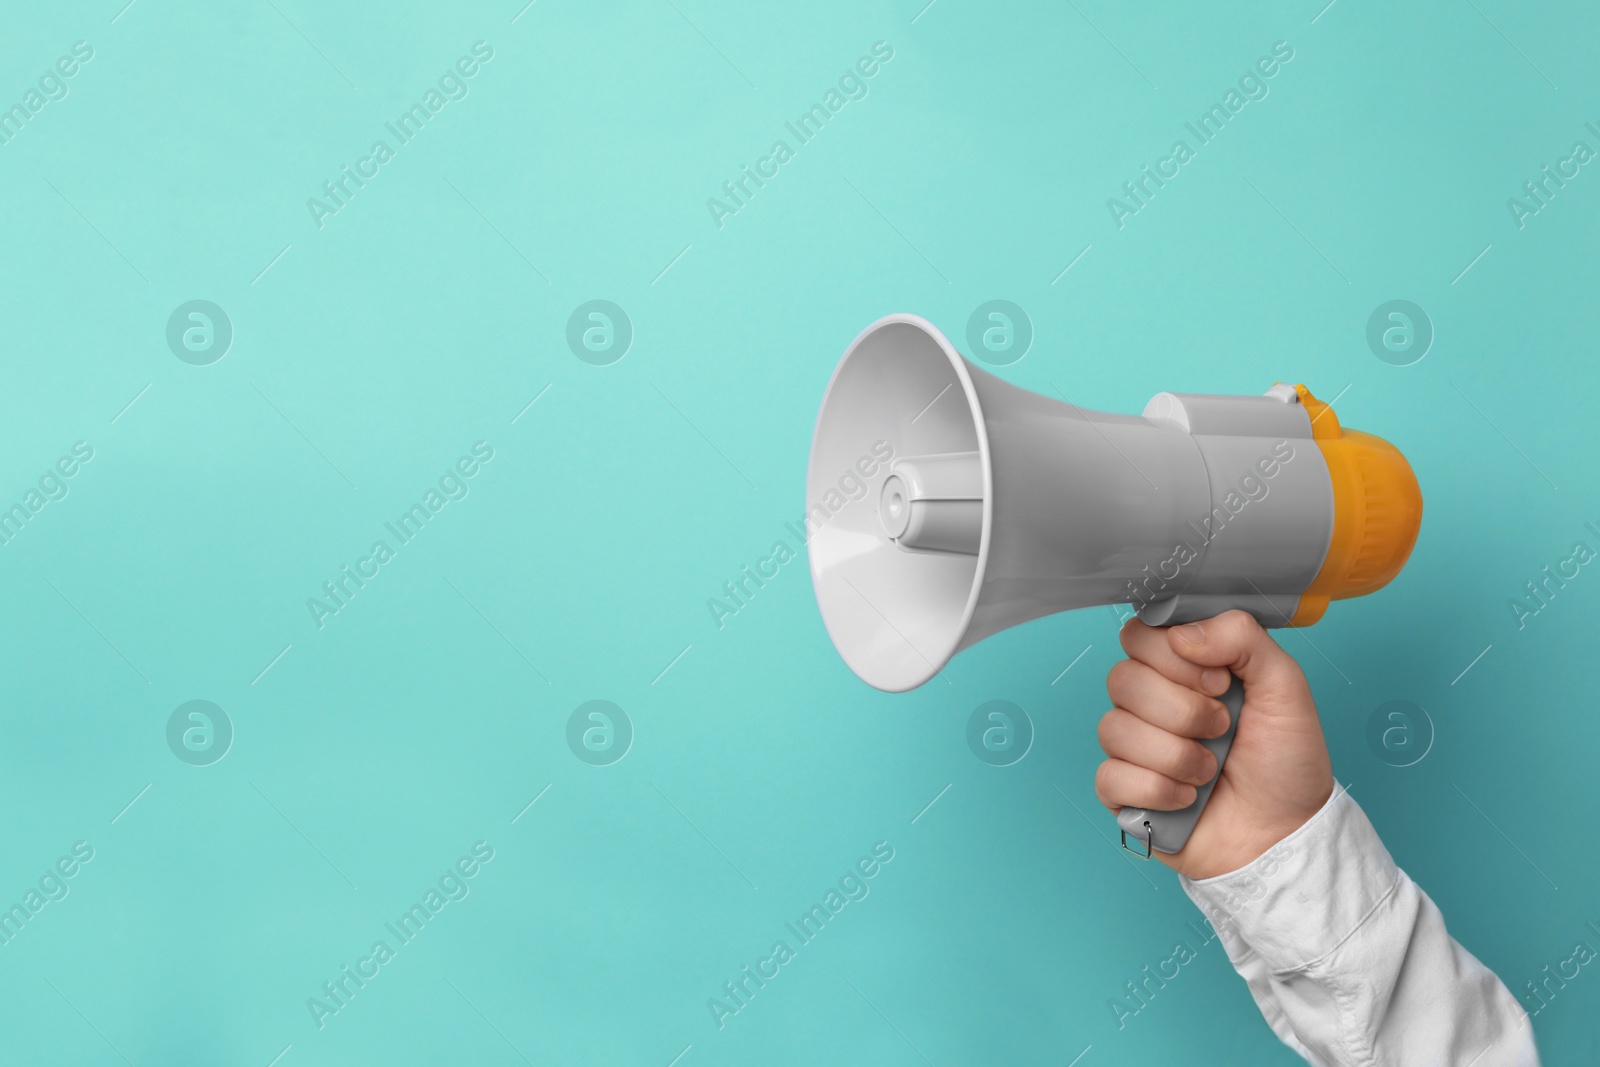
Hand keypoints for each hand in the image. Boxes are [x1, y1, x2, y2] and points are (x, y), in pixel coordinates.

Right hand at [1094, 610, 1334, 879]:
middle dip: (1182, 710)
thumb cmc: (1286, 764)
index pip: (1139, 636)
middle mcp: (1151, 704)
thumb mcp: (1285, 686)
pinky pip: (1110, 776)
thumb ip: (1243, 637)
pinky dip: (1157, 790)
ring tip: (1210, 770)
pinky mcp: (1123, 792)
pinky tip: (1187, 799)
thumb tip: (1181, 633)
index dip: (1173, 657)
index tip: (1219, 682)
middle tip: (1222, 728)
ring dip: (1175, 755)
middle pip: (1121, 679)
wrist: (1286, 835)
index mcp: (1182, 671)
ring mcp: (1133, 749)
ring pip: (1113, 729)